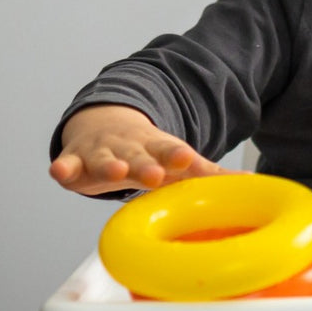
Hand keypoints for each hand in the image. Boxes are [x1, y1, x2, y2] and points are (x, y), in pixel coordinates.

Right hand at [49, 103, 229, 194]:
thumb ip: (209, 175)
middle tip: (154, 175)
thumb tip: (252, 186)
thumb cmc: (149, 153)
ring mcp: (102, 152)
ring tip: (113, 172)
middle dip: (145, 166)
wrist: (106, 124)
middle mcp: (130, 149)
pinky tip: (59, 171)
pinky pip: (70, 165)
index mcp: (157, 149)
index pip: (169, 151)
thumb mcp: (177, 161)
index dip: (177, 155)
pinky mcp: (77, 161)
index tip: (186, 158)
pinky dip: (64, 167)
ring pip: (104, 159)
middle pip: (138, 157)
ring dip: (108, 165)